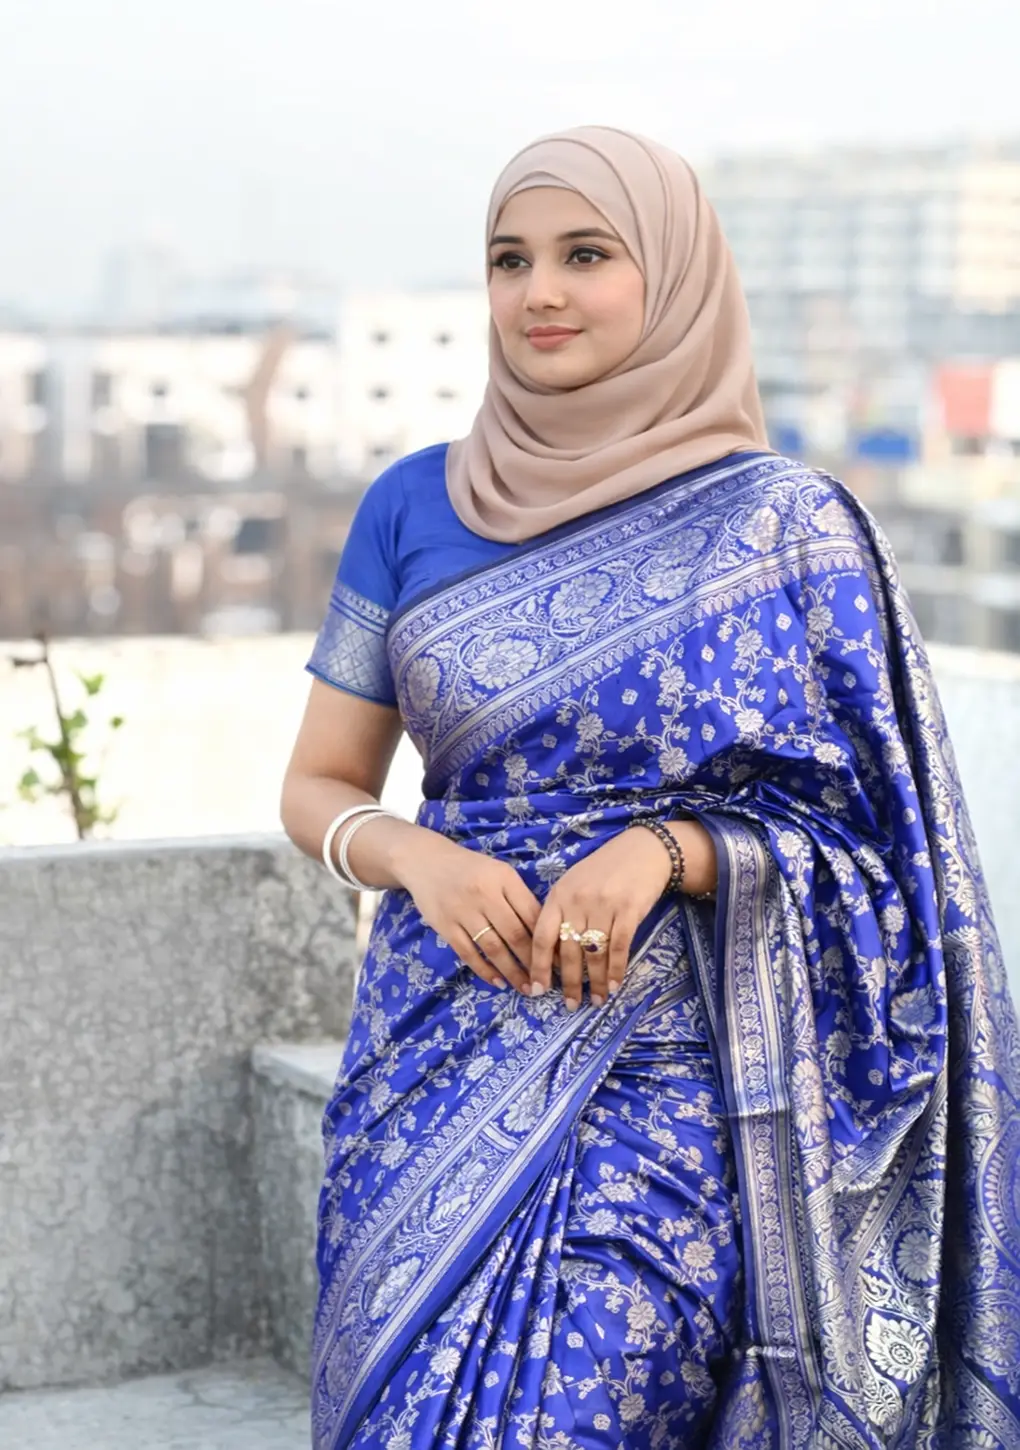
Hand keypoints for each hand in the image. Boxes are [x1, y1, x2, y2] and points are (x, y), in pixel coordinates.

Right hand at [392, 828, 540, 993]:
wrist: (426, 861)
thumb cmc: (470, 868)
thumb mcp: (499, 873)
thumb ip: (519, 897)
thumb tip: (545, 931)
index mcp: (504, 878)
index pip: (531, 914)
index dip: (547, 940)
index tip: (560, 960)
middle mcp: (484, 894)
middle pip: (514, 934)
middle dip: (533, 962)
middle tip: (545, 983)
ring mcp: (463, 911)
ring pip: (493, 948)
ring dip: (512, 972)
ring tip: (526, 988)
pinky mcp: (445, 926)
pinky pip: (468, 953)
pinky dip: (485, 970)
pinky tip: (498, 982)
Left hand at [530, 819, 715, 1008]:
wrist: (642, 850)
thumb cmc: (604, 870)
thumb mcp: (573, 884)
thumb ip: (560, 913)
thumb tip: (549, 954)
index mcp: (558, 896)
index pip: (542, 936)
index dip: (538, 966)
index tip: (537, 989)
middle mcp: (577, 901)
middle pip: (568, 951)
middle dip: (568, 982)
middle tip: (570, 1005)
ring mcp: (603, 905)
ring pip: (594, 953)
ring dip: (594, 981)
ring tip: (595, 1000)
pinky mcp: (628, 910)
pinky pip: (619, 947)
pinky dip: (616, 970)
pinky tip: (613, 985)